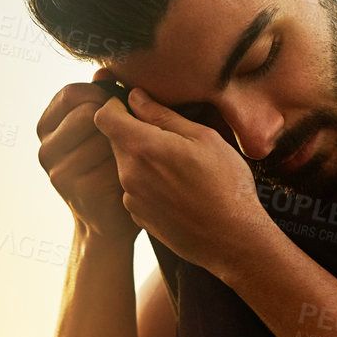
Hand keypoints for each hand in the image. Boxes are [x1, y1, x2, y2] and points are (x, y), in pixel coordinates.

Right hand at [35, 73, 138, 242]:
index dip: (100, 94)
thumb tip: (103, 71)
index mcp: (46, 129)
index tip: (120, 106)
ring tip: (130, 154)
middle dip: (113, 117)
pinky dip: (128, 162)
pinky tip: (131, 173)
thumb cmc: (111, 166)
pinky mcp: (79, 190)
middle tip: (130, 132)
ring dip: (123, 140)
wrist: (111, 221)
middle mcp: (45, 150)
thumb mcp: (102, 129)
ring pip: (101, 134)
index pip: (70, 94)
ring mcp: (58, 172)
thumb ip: (101, 99)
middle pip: (85, 112)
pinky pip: (112, 159)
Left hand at [91, 82, 268, 275]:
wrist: (232, 240)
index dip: (115, 105)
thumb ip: (163, 116)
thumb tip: (135, 97)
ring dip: (142, 158)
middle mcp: (128, 173)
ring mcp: (130, 197)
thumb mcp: (204, 138)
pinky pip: (133, 188)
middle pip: (115, 140)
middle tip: (167, 136)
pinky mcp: (137, 215)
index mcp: (143, 148)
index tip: (134, 105)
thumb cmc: (226, 185)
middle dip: (133, 131)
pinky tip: (175, 189)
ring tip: (177, 165)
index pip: (104, 116)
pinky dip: (147, 182)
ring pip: (125, 164)